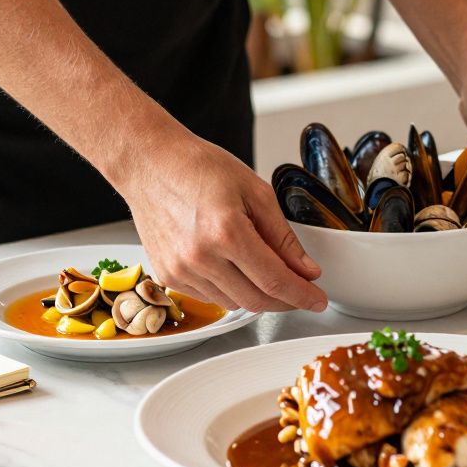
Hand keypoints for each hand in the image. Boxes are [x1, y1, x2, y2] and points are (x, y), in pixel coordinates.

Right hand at [120, 135, 327, 312]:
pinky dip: (230, 290)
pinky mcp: (168, 275)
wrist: (150, 164)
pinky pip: (210, 297)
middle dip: (285, 300)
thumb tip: (306, 269)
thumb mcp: (255, 191)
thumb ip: (283, 237)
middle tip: (300, 291)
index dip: (302, 295)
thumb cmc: (199, 167)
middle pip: (256, 300)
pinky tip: (234, 268)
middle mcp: (201, 257)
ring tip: (265, 271)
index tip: (317, 300)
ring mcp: (180, 270)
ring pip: (234, 303)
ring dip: (257, 295)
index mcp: (227, 232)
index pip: (275, 280)